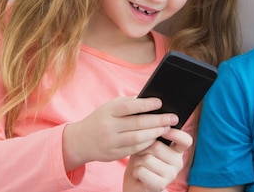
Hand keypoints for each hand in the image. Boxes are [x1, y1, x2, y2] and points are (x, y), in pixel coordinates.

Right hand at [62, 96, 177, 170]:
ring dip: (155, 133)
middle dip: (158, 120)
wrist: (80, 141)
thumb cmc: (102, 119)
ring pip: (137, 138)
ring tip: (167, 128)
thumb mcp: (110, 107)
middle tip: (172, 118)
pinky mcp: (113, 154)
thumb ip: (129, 103)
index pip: (129, 106)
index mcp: (108, 111)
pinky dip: (147, 143)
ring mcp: (110, 142)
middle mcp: (108, 127)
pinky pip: (134, 149)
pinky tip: (155, 138)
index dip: (146, 104)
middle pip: (137, 124)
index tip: (160, 102)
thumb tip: (153, 99)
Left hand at [123, 128, 192, 191]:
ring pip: (147, 159)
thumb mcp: (148, 145)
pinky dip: (135, 172)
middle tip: (141, 155)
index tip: (164, 130)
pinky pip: (142, 171)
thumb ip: (153, 136)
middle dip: (142, 149)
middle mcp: (178, 162)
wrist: (135, 184)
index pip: (185, 140)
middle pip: (157, 146)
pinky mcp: (160, 185)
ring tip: (140, 166)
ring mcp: (171, 175)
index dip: (175, 133)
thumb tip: (154, 123)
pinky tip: (139, 175)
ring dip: (137, 161)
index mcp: (177, 150)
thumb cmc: (142, 160)